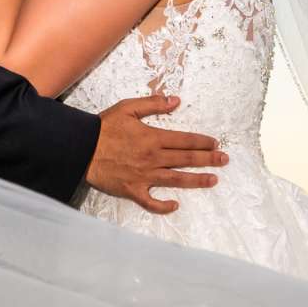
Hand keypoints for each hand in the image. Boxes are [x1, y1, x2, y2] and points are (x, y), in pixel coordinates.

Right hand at [85, 94, 227, 213]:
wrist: (82, 148)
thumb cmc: (104, 127)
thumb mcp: (128, 108)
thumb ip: (153, 104)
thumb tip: (176, 100)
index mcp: (153, 138)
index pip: (185, 140)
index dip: (202, 142)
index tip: (215, 143)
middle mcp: (153, 158)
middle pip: (187, 159)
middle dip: (209, 159)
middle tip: (225, 160)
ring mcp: (145, 176)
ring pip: (176, 180)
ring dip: (197, 180)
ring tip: (214, 180)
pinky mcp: (133, 190)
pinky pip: (151, 202)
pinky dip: (163, 205)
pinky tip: (175, 205)